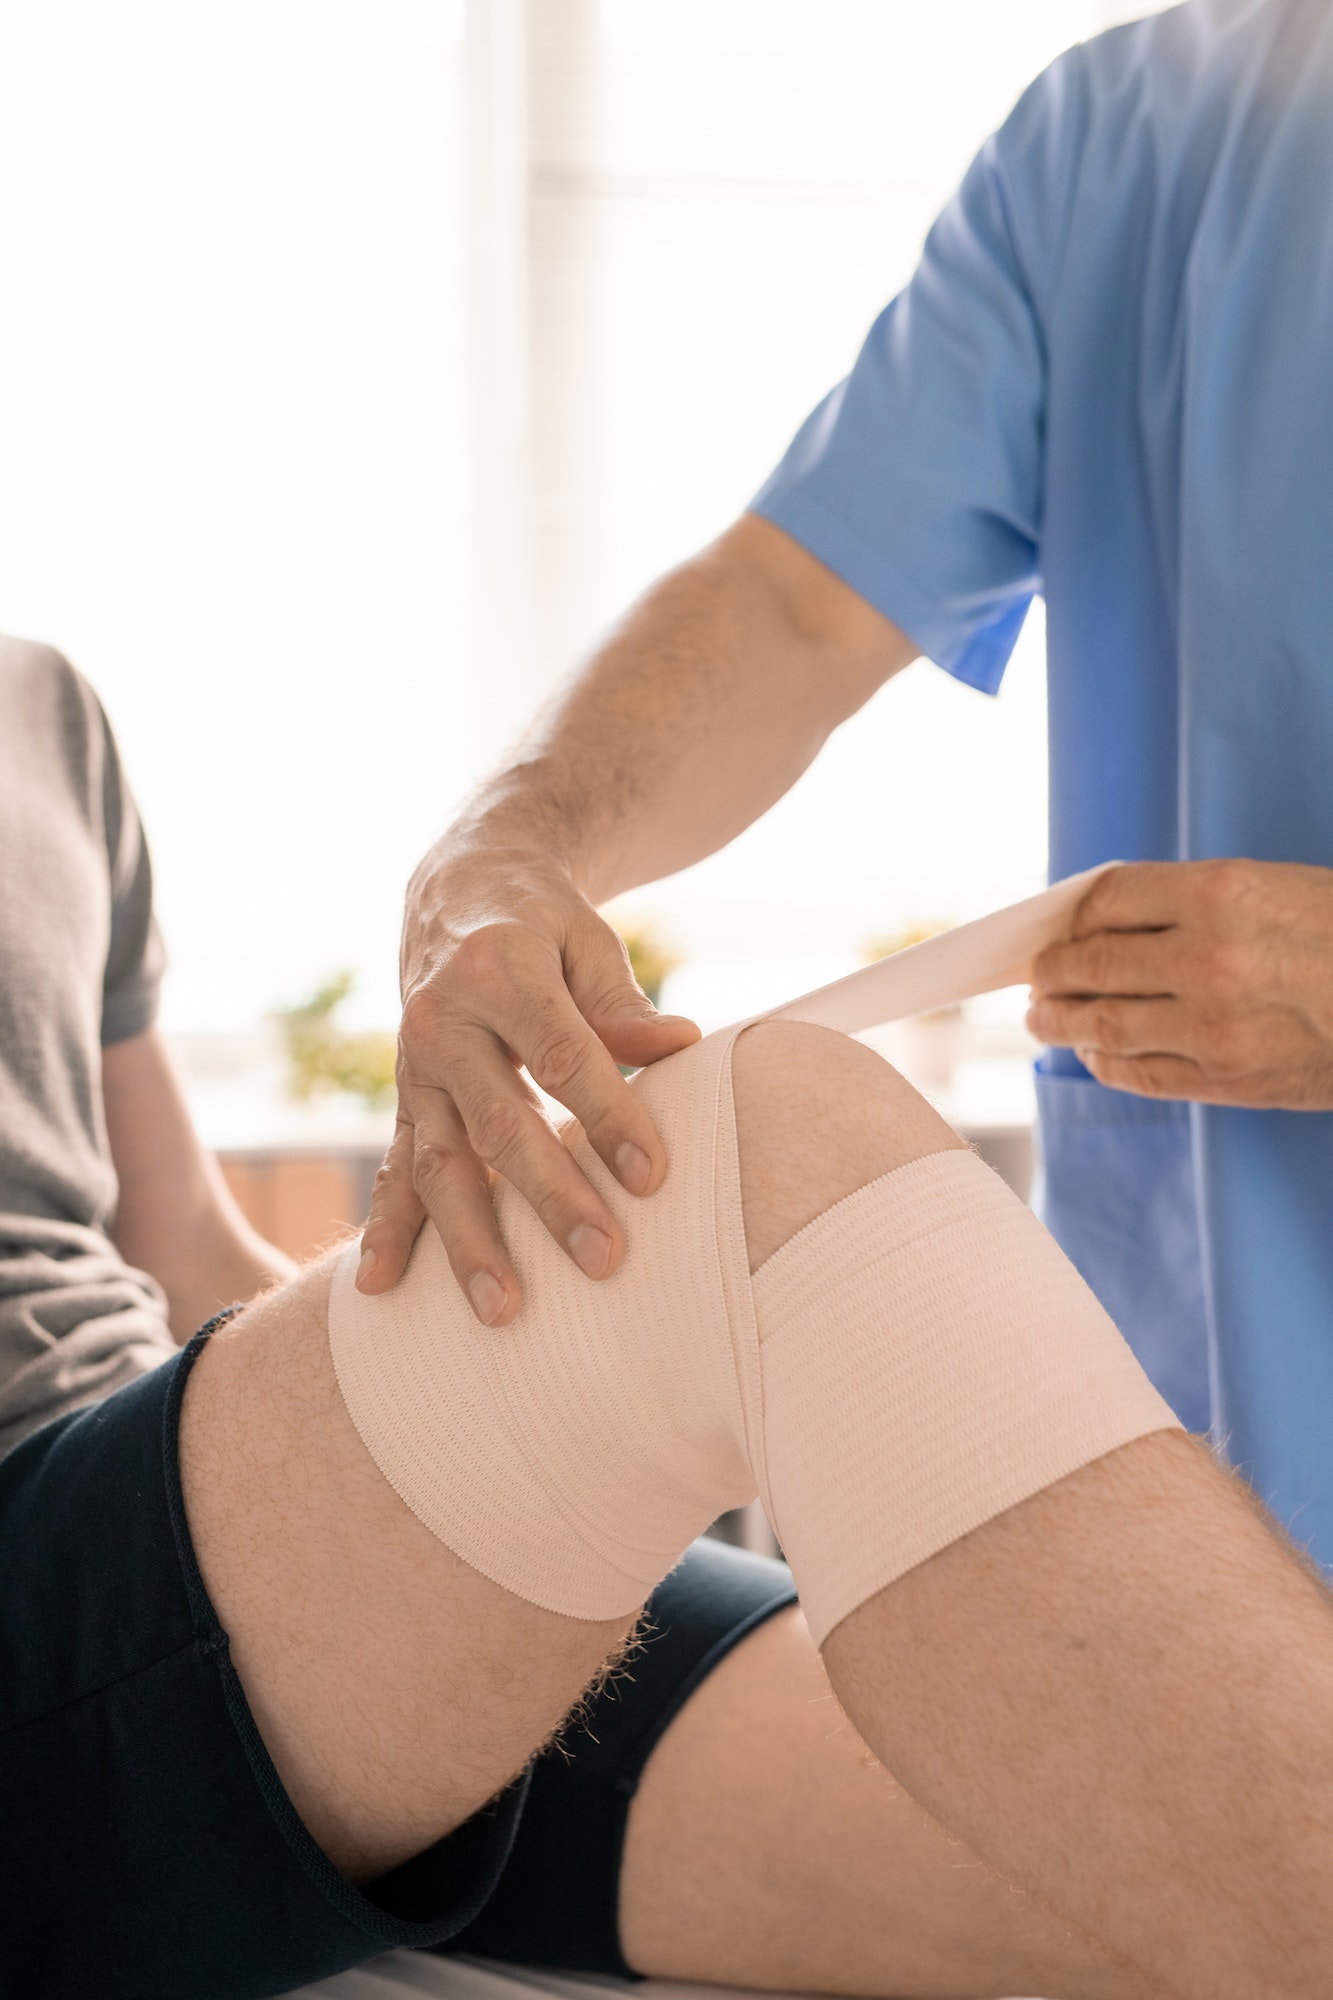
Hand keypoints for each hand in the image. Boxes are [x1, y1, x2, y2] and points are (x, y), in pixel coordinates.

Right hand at [356, 837, 699, 1322]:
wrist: (458, 893)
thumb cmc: (543, 925)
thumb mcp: (588, 941)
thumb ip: (623, 1004)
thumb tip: (681, 1046)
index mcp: (498, 971)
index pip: (560, 1056)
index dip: (607, 1117)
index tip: (652, 1178)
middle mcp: (443, 1023)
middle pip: (500, 1124)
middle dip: (551, 1198)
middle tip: (603, 1259)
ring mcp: (415, 1068)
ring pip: (440, 1164)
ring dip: (469, 1241)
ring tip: (502, 1310)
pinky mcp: (404, 1100)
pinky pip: (394, 1170)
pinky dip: (386, 1230)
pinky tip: (377, 1287)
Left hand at [1026, 859, 1332, 1107]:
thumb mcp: (1277, 889)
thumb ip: (1192, 902)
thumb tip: (1108, 917)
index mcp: (1219, 896)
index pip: (1107, 900)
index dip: (1074, 915)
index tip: (1062, 925)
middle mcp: (1205, 961)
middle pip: (1089, 965)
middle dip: (1052, 972)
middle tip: (1038, 977)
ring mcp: (1211, 1028)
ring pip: (1101, 1025)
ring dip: (1061, 1021)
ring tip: (1045, 1017)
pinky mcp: (1225, 1080)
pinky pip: (1138, 1073)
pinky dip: (1105, 1062)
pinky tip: (1096, 1053)